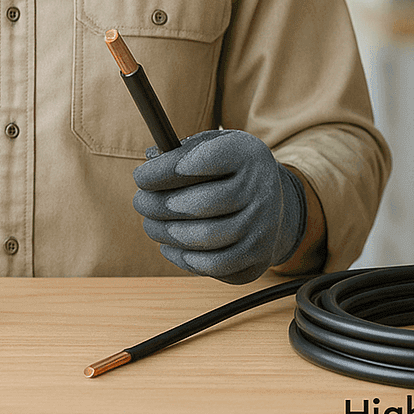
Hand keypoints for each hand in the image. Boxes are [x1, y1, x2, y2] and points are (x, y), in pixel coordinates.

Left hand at [132, 129, 306, 284]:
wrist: (273, 204)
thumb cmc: (229, 172)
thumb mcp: (212, 147)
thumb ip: (181, 150)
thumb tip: (151, 159)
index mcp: (249, 155)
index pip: (209, 159)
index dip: (169, 169)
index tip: (141, 176)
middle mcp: (262, 190)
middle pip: (204, 203)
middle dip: (160, 205)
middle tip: (140, 202)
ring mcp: (263, 227)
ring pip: (207, 237)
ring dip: (167, 233)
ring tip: (150, 224)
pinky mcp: (258, 258)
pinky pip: (215, 266)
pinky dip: (184, 258)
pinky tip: (169, 246)